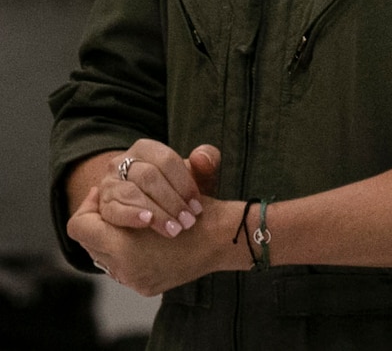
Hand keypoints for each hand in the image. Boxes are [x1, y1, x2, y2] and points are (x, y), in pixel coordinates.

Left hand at [69, 184, 245, 295]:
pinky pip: (123, 268)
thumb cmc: (199, 209)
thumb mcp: (164, 189)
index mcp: (124, 244)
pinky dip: (130, 252)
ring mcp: (135, 280)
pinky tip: (146, 238)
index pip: (79, 227)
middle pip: (89, 241)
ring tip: (132, 221)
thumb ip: (126, 191)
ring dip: (114, 237)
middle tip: (115, 205)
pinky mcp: (146, 287)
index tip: (101, 194)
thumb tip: (96, 191)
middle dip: (100, 222)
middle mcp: (124, 267)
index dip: (87, 208)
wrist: (228, 239)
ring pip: (104, 255)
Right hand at [88, 140, 216, 238]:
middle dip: (171, 201)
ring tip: (173, 228)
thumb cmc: (177, 192)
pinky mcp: (101, 206)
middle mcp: (121, 162)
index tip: (198, 206)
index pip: (166, 160)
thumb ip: (206, 164)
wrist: (152, 210)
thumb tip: (201, 156)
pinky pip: (112, 209)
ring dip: (154, 212)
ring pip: (130, 193)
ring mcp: (108, 184)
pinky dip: (130, 215)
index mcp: (146, 149)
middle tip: (188, 221)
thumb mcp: (196, 178)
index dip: (185, 183)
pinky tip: (147, 222)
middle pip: (148, 176)